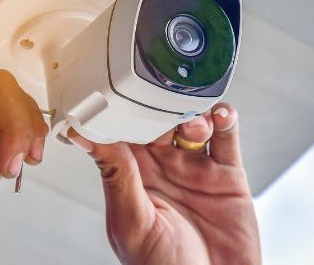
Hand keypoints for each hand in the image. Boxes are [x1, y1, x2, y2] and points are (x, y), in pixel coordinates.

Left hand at [68, 103, 260, 264]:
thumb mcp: (132, 223)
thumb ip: (116, 177)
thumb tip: (85, 138)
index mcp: (132, 179)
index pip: (121, 133)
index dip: (120, 111)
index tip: (116, 90)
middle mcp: (162, 170)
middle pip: (157, 120)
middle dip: (159, 106)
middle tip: (161, 101)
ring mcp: (194, 169)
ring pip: (191, 123)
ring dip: (191, 113)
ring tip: (191, 124)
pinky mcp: (227, 175)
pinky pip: (225, 137)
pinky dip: (224, 119)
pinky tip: (218, 116)